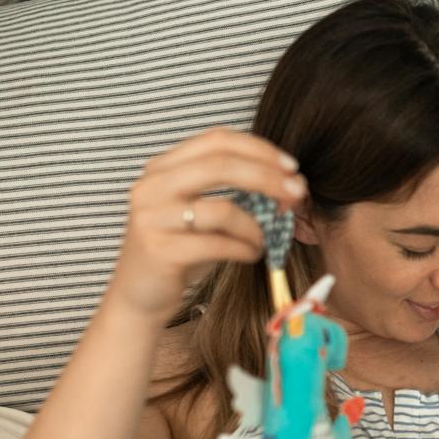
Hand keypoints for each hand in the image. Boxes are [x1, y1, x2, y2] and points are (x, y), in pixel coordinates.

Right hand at [106, 128, 305, 320]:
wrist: (140, 298)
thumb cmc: (181, 252)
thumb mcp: (203, 214)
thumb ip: (234, 192)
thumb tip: (289, 184)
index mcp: (163, 167)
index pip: (216, 140)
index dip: (259, 149)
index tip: (291, 166)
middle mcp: (152, 186)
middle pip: (220, 165)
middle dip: (267, 177)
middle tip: (297, 192)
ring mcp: (151, 217)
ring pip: (222, 209)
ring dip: (256, 226)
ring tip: (266, 240)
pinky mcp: (158, 250)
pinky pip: (218, 244)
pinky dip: (245, 248)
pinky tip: (252, 255)